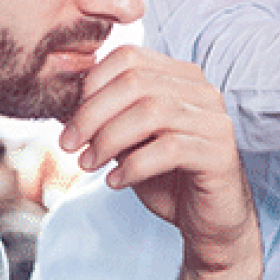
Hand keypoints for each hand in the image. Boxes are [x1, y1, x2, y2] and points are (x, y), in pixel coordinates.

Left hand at [59, 45, 258, 271]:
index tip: (69, 122)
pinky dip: (133, 166)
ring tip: (89, 164)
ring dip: (109, 140)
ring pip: (151, 112)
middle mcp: (203, 91)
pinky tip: (116, 182)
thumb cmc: (167, 178)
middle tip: (69, 145)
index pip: (129, 57)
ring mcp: (215, 121)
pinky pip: (170, 149)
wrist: (207, 222)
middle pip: (136, 82)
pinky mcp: (220, 153)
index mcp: (181, 78)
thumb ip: (104, 118)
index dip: (91, 85)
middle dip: (92, 114)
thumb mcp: (127, 143)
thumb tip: (59, 99)